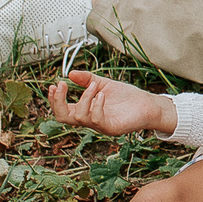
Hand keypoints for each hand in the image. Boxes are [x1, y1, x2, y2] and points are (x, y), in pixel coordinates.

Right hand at [49, 70, 176, 136]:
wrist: (148, 104)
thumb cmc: (126, 97)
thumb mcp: (104, 84)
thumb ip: (87, 80)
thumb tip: (70, 73)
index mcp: (85, 110)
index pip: (62, 109)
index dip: (54, 99)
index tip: (54, 85)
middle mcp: (89, 120)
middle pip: (63, 117)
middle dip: (58, 102)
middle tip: (61, 85)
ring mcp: (100, 126)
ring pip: (79, 117)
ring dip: (84, 98)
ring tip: (93, 86)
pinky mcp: (111, 128)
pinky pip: (97, 120)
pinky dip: (96, 105)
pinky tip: (102, 95)